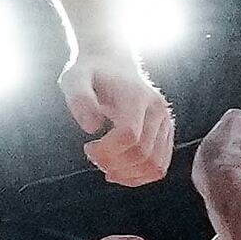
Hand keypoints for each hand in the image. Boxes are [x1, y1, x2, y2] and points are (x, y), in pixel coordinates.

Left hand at [62, 51, 173, 186]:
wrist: (112, 62)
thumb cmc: (90, 73)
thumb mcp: (74, 79)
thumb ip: (79, 99)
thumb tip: (91, 128)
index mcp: (137, 97)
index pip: (129, 136)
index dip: (106, 151)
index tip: (87, 146)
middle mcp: (158, 110)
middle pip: (142, 155)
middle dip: (113, 164)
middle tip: (93, 156)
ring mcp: (166, 122)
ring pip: (155, 166)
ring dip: (126, 175)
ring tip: (105, 165)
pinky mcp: (166, 133)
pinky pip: (160, 166)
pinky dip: (139, 176)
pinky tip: (118, 171)